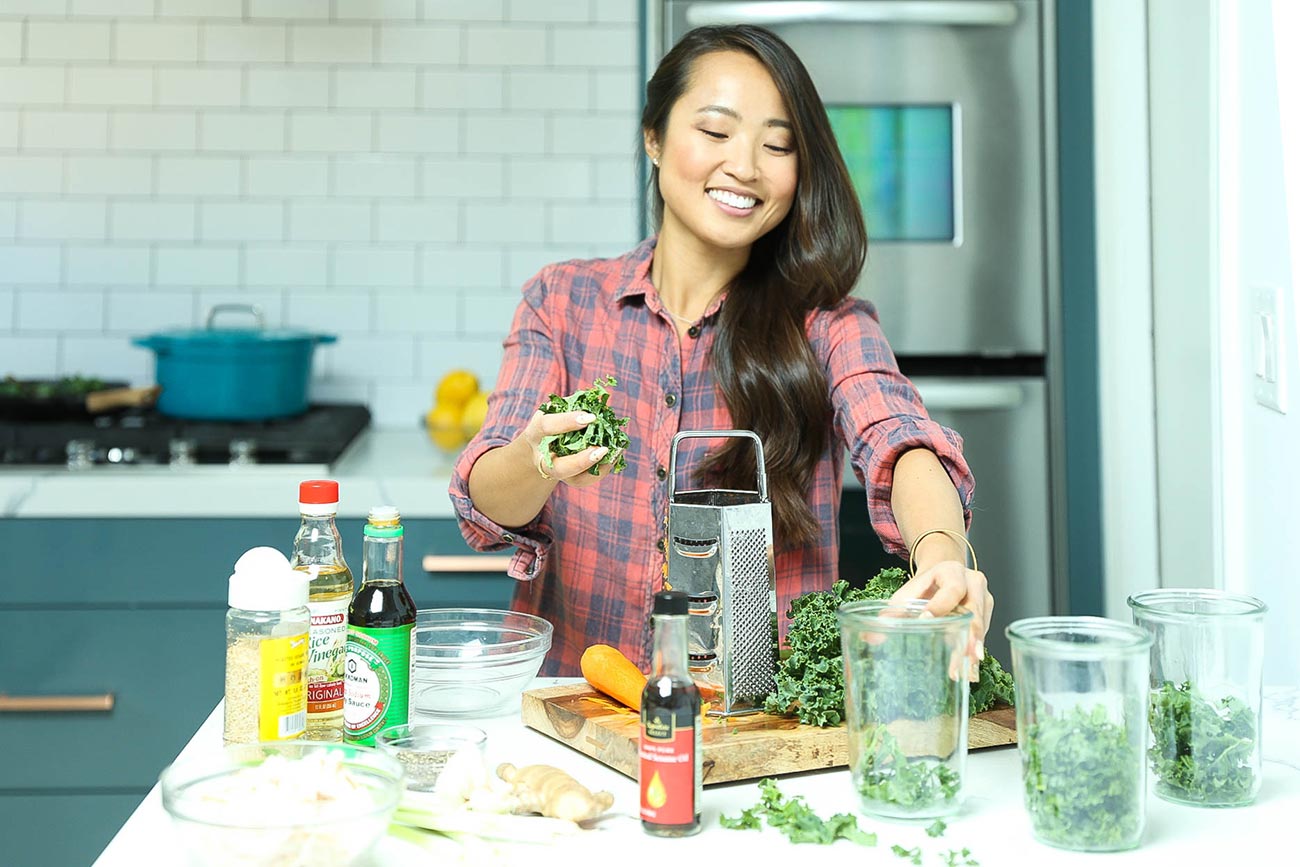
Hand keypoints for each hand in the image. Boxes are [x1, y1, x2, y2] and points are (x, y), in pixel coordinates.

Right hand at [520, 410, 615, 488]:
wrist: (540, 445)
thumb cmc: (552, 420)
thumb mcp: (556, 409)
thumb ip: (573, 405)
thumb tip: (598, 400)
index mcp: (536, 433)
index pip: (547, 427)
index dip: (568, 422)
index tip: (591, 417)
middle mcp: (543, 458)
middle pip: (559, 468)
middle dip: (581, 461)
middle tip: (603, 449)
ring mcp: (556, 472)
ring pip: (575, 480)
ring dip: (598, 468)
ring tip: (615, 452)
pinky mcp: (570, 479)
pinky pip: (587, 479)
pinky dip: (603, 469)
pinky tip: (615, 455)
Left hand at [889, 560, 993, 681]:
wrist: (942, 575)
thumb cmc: (923, 587)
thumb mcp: (907, 595)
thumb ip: (891, 614)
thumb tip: (870, 638)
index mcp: (952, 572)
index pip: (951, 589)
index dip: (941, 605)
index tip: (927, 621)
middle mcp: (973, 582)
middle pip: (973, 610)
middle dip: (969, 635)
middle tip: (962, 657)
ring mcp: (983, 598)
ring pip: (981, 624)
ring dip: (973, 649)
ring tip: (967, 672)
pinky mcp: (987, 613)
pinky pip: (983, 633)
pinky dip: (975, 652)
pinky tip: (971, 671)